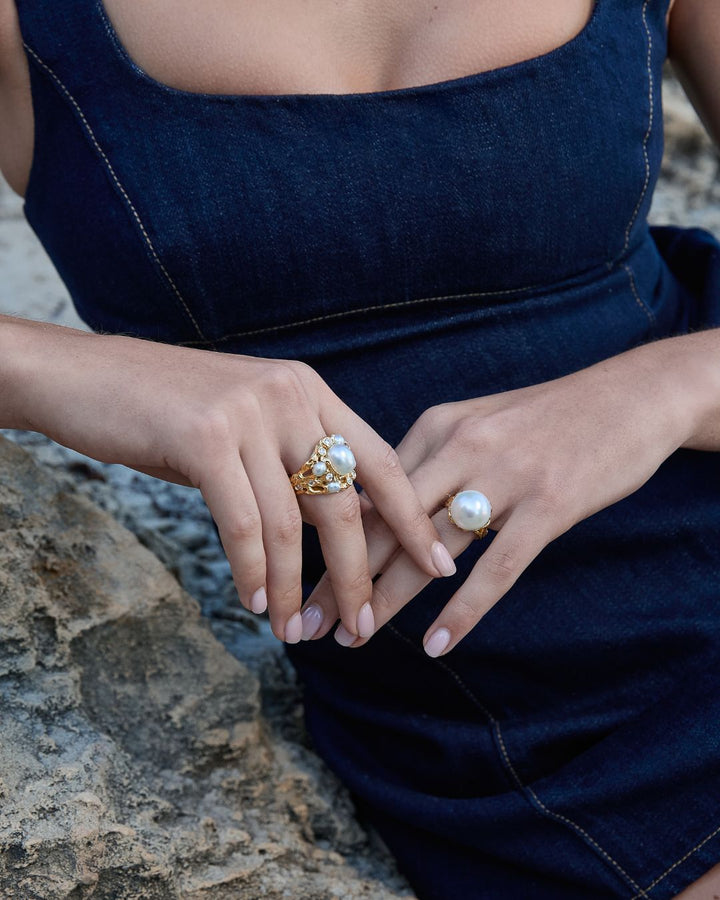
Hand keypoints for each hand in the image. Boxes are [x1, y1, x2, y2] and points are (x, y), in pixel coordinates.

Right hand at [7, 319, 450, 643]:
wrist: (86, 377)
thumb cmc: (168, 411)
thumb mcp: (247, 423)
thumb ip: (289, 461)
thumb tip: (326, 529)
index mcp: (310, 392)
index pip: (380, 461)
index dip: (413, 518)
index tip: (436, 565)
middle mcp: (290, 396)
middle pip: (344, 501)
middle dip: (357, 575)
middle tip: (362, 628)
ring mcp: (249, 413)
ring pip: (292, 522)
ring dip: (296, 588)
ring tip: (296, 632)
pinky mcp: (206, 437)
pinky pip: (244, 523)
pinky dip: (254, 571)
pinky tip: (255, 602)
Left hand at [301, 341, 698, 653]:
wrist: (627, 397)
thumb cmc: (545, 419)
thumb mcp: (478, 425)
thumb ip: (430, 462)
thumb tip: (379, 508)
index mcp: (436, 427)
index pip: (369, 491)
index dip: (329, 539)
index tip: (298, 577)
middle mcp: (461, 448)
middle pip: (385, 523)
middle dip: (340, 577)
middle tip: (305, 623)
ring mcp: (505, 476)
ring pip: (429, 550)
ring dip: (388, 600)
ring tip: (354, 639)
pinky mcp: (548, 505)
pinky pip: (496, 568)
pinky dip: (463, 610)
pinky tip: (437, 645)